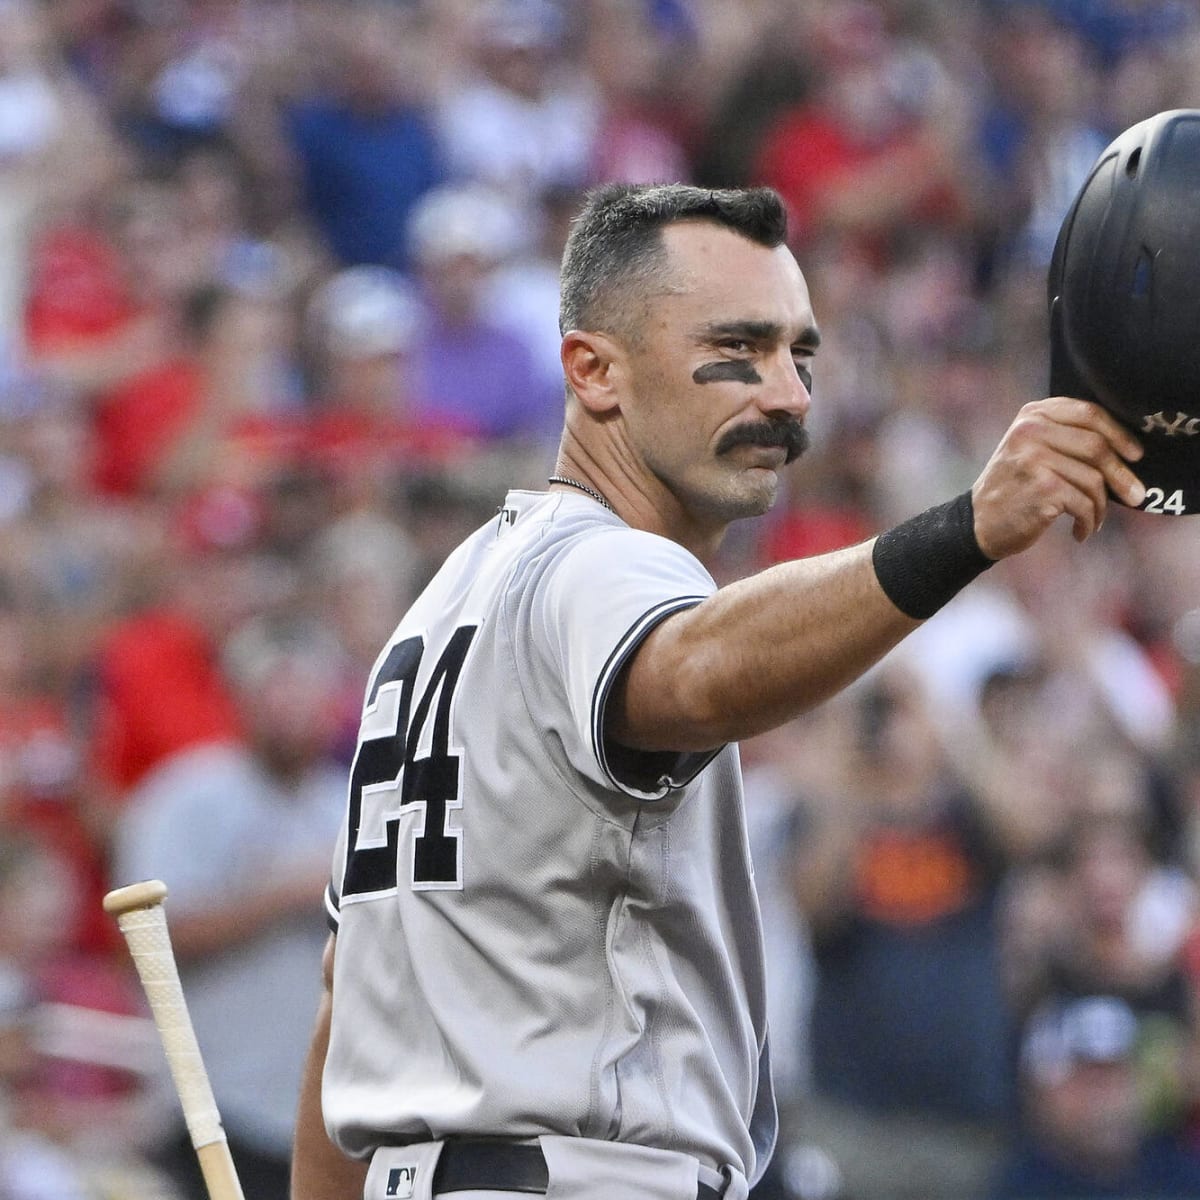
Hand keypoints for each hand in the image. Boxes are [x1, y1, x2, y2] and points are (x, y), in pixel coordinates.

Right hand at [971, 397, 1144, 558]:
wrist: (978, 523)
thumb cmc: (1014, 487)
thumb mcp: (1030, 448)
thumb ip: (1065, 436)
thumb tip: (1126, 447)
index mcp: (1032, 415)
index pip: (1090, 413)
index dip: (1120, 434)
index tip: (1135, 455)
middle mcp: (1030, 431)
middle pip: (1098, 446)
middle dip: (1122, 475)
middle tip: (1136, 496)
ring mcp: (1035, 458)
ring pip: (1094, 479)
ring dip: (1101, 506)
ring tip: (1094, 519)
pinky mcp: (1042, 487)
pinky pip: (1085, 503)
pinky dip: (1089, 521)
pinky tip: (1080, 531)